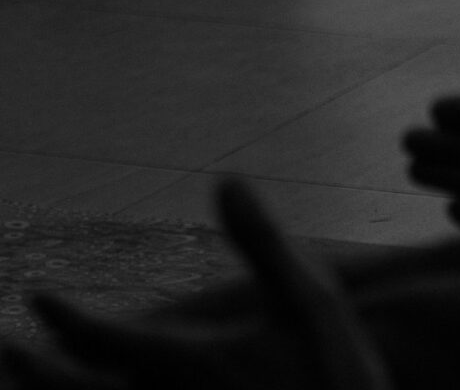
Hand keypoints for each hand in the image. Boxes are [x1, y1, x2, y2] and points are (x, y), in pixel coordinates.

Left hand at [3, 181, 390, 389]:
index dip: (64, 318)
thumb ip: (263, 241)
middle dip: (35, 371)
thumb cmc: (338, 375)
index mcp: (184, 363)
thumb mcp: (311, 299)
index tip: (39, 300)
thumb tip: (228, 178)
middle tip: (10, 349)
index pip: (98, 337)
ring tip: (38, 387)